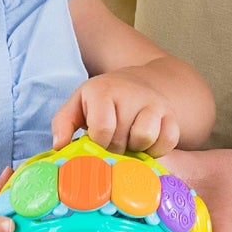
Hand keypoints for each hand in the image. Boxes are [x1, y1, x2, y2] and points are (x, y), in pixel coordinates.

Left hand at [51, 74, 181, 154]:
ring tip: (129, 140)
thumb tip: (60, 146)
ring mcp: (154, 103)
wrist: (138, 84)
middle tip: (113, 140)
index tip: (98, 141)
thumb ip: (63, 123)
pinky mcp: (172, 114)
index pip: (102, 129)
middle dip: (115, 147)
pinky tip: (146, 142)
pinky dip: (157, 148)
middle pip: (122, 138)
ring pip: (146, 137)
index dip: (99, 143)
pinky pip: (168, 140)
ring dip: (136, 147)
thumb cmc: (103, 100)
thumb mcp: (78, 104)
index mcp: (103, 91)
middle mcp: (131, 93)